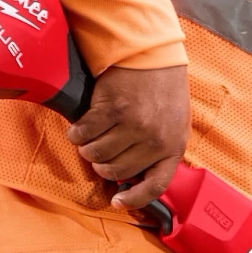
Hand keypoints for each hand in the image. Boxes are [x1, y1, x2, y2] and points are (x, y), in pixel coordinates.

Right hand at [73, 57, 194, 195]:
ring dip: (88, 145)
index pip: (157, 184)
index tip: (117, 201)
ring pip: (95, 154)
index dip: (135, 198)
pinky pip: (82, 135)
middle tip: (103, 146)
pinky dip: (77, 131)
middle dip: (102, 162)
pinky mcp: (112, 110)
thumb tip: (134, 178)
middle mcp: (155, 139)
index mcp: (174, 144)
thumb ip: (159, 148)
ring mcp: (134, 125)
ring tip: (94, 131)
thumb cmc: (162, 88)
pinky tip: (83, 122)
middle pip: (114, 171)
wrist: (152, 51)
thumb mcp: (173, 121)